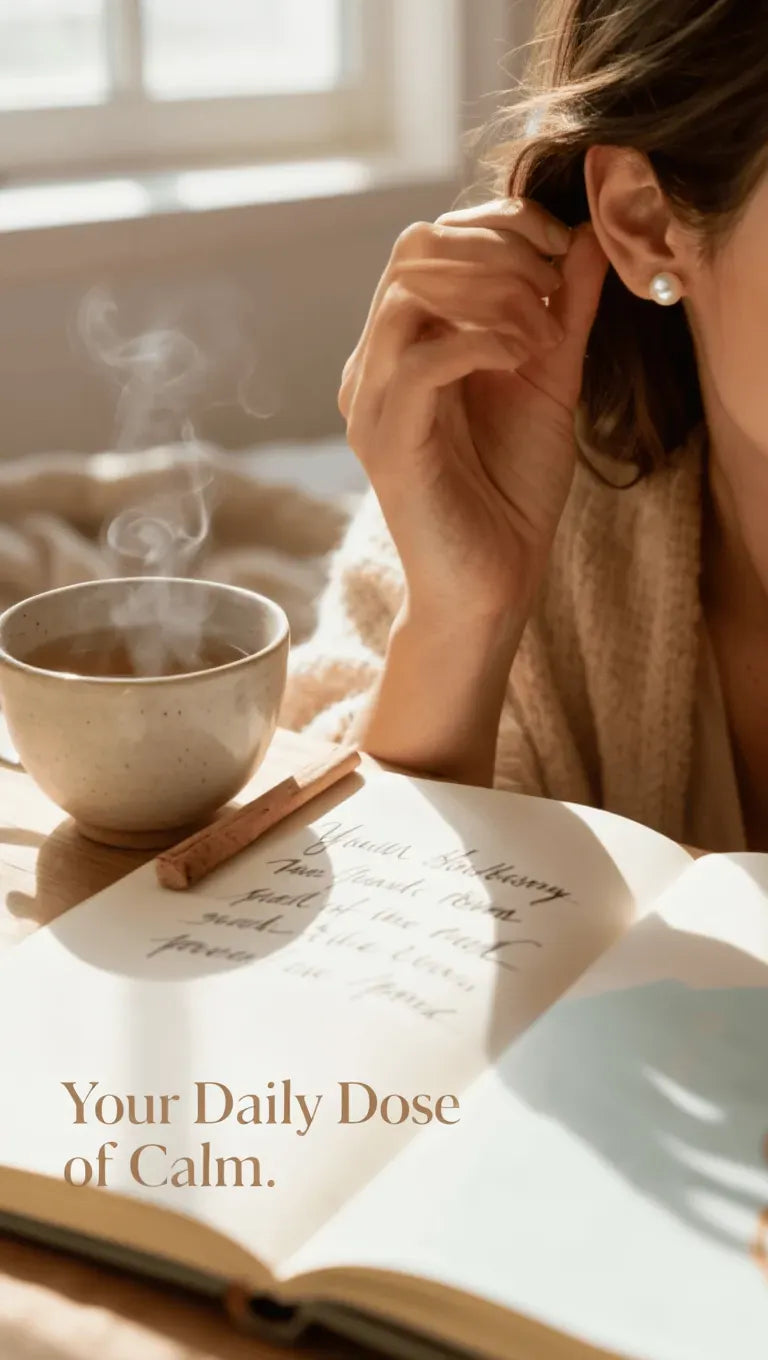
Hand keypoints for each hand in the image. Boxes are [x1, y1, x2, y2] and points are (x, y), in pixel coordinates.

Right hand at [338, 197, 608, 620]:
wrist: (491, 584)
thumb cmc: (511, 490)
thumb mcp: (548, 378)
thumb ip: (564, 307)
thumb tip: (590, 235)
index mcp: (405, 343)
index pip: (430, 241)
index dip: (499, 226)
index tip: (563, 253)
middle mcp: (375, 363)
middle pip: (414, 250)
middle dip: (498, 250)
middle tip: (555, 286)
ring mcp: (372, 401)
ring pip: (410, 293)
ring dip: (493, 293)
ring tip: (543, 332)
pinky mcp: (386, 441)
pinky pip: (421, 361)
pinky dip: (481, 342)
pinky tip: (522, 358)